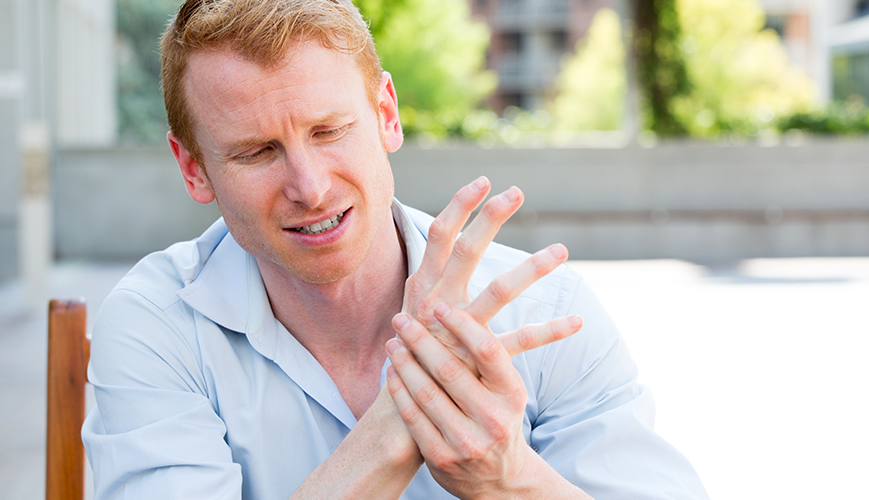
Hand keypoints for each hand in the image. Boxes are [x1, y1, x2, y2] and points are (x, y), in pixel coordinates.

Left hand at [385, 302, 583, 498]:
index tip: (439, 306)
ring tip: (392, 342)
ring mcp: (467, 442)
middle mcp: (493, 419)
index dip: (462, 325)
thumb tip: (460, 306)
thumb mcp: (506, 390)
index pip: (488, 351)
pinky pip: (413, 418)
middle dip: (420, 340)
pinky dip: (399, 391)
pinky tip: (392, 372)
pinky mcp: (442, 458)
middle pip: (449, 370)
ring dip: (404, 363)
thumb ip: (488, 359)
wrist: (500, 478)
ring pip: (426, 393)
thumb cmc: (498, 418)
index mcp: (512, 395)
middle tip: (401, 319)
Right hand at [402, 177, 571, 369]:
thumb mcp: (413, 306)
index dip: (459, 206)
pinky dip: (550, 331)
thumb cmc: (411, 349)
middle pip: (465, 251)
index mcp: (423, 286)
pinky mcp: (477, 360)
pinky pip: (519, 342)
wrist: (403, 404)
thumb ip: (432, 276)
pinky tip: (577, 321)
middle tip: (516, 192)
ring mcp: (458, 331)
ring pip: (498, 291)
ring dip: (532, 268)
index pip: (439, 235)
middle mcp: (438, 303)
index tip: (483, 181)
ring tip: (562, 250)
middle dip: (490, 218)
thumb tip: (448, 239)